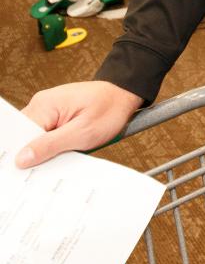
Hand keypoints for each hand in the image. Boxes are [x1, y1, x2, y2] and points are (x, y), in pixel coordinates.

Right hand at [17, 81, 143, 167]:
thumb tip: (22, 158)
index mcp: (44, 105)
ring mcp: (48, 108)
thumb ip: (51, 145)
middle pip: (25, 136)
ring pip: (36, 137)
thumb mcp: (83, 133)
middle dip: (37, 152)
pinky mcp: (56, 114)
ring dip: (47, 148)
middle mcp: (42, 104)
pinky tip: (66, 147)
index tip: (31, 169)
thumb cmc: (111, 109)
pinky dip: (54, 143)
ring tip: (65, 151)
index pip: (20, 135)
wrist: (126, 94)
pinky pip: (46, 133)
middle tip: (52, 162)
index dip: (24, 154)